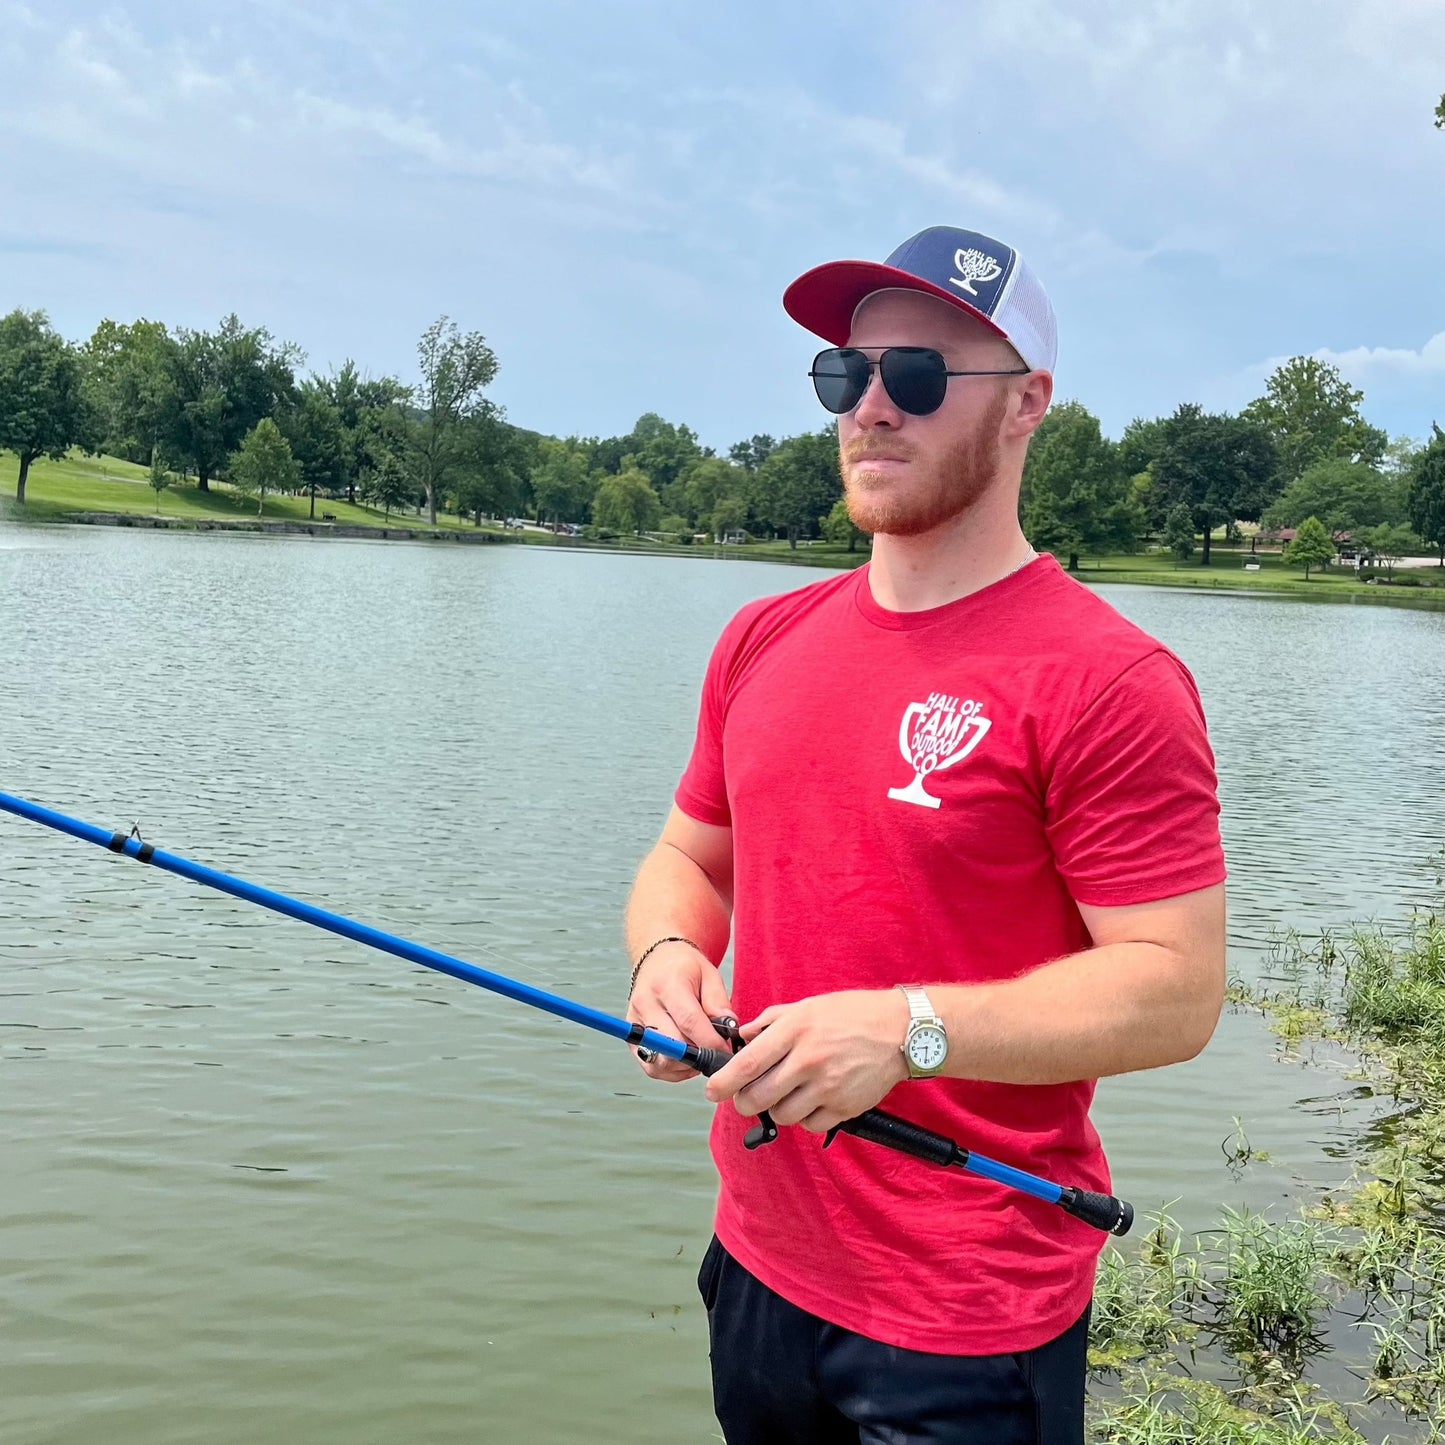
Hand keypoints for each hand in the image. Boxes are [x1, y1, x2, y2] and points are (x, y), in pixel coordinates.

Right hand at [626, 940, 733, 1082]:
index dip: (710, 1042)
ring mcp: (635, 1023)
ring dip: (685, 1066)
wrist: (658, 961)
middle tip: (716, 1055)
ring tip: (700, 1054)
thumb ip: (719, 1003)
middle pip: (673, 1045)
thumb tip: (728, 1033)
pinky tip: (686, 1059)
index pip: (688, 1022)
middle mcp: (645, 1004)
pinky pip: (652, 1067)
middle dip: (699, 1056)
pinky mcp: (632, 1039)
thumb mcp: (710, 974)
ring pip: (661, 1062)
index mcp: (667, 985)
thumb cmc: (685, 968)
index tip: (726, 1051)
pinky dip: (673, 1070)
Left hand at [704, 990, 909, 1132]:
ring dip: (777, 1109)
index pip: (748, 1063)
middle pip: (759, 1097)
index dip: (724, 1081)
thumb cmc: (852, 1015)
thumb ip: (771, 1021)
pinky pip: (810, 1125)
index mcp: (795, 1031)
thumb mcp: (808, 1006)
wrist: (900, 1032)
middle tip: (745, 1098)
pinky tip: (812, 1100)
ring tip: (785, 1094)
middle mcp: (808, 1060)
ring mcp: (827, 1087)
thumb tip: (742, 1036)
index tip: (712, 1091)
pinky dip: (805, 1118)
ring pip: (782, 1115)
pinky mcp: (844, 1107)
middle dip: (744, 1102)